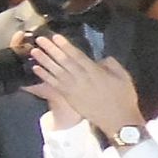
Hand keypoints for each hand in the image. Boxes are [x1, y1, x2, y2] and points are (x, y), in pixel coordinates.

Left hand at [28, 35, 143, 136]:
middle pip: (63, 61)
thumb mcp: (123, 77)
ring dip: (44, 60)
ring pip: (56, 71)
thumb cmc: (123, 97)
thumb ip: (111, 64)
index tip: (55, 36)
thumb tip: (100, 58)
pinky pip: (54, 84)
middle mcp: (81, 78)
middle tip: (39, 39)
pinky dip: (44, 76)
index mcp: (95, 72)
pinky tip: (35, 68)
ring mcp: (73, 88)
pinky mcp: (69, 97)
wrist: (118, 120)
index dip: (65, 45)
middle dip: (51, 49)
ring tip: (33, 51)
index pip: (77, 55)